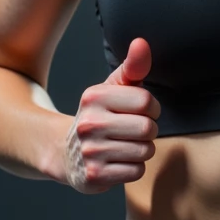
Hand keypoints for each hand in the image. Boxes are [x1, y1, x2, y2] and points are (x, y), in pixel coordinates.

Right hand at [65, 37, 160, 193]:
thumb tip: (141, 43)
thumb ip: (132, 67)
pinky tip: (119, 162)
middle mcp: (89, 123)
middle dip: (149, 131)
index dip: (152, 108)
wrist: (67, 154)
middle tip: (135, 132)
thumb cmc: (101, 116)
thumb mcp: (114, 89)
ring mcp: (90, 151)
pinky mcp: (94, 176)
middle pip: (147, 128)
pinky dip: (134, 168)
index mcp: (94, 97)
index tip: (142, 112)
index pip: (146, 101)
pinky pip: (136, 171)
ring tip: (126, 146)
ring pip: (144, 151)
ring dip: (142, 150)